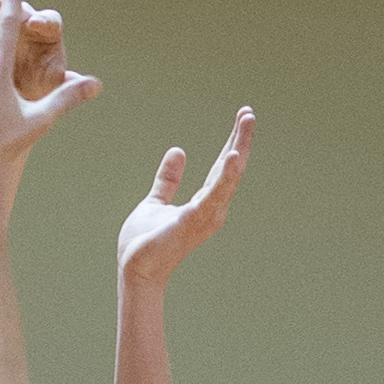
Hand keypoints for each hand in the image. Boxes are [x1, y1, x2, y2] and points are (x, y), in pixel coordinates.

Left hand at [117, 111, 254, 291]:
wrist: (135, 270)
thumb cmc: (145, 242)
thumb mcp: (156, 201)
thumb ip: (168, 179)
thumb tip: (178, 151)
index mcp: (204, 203)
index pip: (223, 167)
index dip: (233, 142)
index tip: (242, 117)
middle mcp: (211, 208)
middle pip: (231, 168)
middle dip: (241, 139)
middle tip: (249, 112)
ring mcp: (205, 215)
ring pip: (228, 177)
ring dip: (238, 148)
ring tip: (246, 123)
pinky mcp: (193, 220)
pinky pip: (213, 194)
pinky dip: (226, 176)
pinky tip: (233, 156)